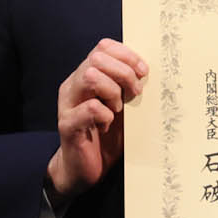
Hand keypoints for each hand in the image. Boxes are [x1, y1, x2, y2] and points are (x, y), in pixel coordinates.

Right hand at [49, 39, 147, 202]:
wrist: (84, 171)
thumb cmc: (106, 137)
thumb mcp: (122, 107)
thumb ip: (128, 87)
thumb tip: (149, 71)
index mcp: (86, 77)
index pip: (103, 47)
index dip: (126, 55)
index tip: (143, 72)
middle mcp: (73, 86)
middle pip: (97, 58)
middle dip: (123, 73)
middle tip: (135, 93)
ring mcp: (68, 104)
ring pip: (90, 76)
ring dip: (113, 91)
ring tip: (118, 109)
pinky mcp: (68, 125)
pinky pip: (90, 108)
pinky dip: (106, 115)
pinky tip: (108, 126)